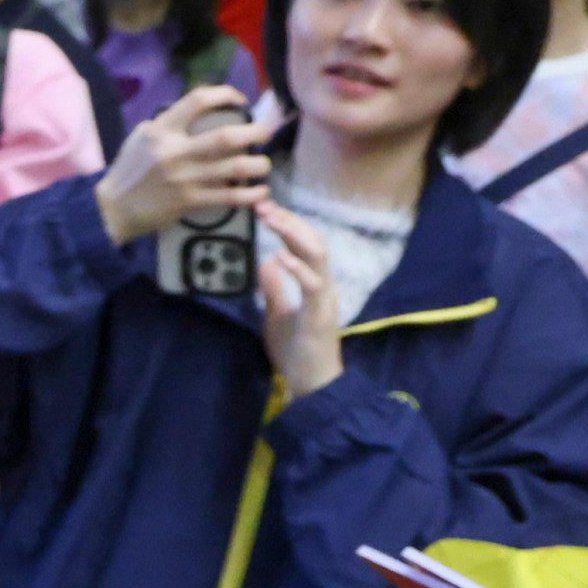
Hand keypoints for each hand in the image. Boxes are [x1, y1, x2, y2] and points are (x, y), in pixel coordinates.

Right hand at [97, 83, 274, 245]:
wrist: (114, 209)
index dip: (226, 95)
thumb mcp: (142, 136)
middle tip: (266, 133)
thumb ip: (170, 123)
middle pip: (227, 136)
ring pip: (235, 168)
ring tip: (264, 164)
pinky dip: (251, 195)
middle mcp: (175, 152)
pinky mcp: (190, 202)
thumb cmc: (130, 169)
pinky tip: (261, 191)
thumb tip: (204, 110)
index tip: (241, 102)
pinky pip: (230, 197)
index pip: (198, 100)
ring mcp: (184, 178)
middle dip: (255, 132)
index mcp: (162, 130)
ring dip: (259, 165)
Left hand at [257, 202, 346, 396]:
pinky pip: (313, 286)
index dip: (288, 224)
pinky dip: (298, 268)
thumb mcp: (278, 313)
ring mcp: (324, 298)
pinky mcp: (320, 315)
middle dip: (289, 221)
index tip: (264, 207)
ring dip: (294, 235)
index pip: (305, 244)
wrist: (312, 382)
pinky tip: (281, 255)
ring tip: (272, 219)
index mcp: (315, 283)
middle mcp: (324, 285)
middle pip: (313, 242)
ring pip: (317, 256)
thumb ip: (275, 288)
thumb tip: (267, 262)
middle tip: (263, 204)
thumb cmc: (297, 350)